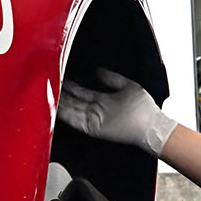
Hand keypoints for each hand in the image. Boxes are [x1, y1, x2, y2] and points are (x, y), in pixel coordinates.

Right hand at [58, 67, 177, 156]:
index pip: (83, 93)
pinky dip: (68, 118)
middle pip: (75, 102)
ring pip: (74, 112)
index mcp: (104, 100)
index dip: (72, 87)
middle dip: (63, 96)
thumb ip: (113, 79)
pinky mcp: (96, 129)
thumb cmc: (144, 107)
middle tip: (49, 89)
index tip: (62, 80)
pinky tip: (59, 111)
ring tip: (50, 99)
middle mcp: (98, 110)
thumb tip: (98, 71)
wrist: (151, 124)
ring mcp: (96, 120)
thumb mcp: (128, 86)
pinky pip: (78, 123)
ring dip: (62, 107)